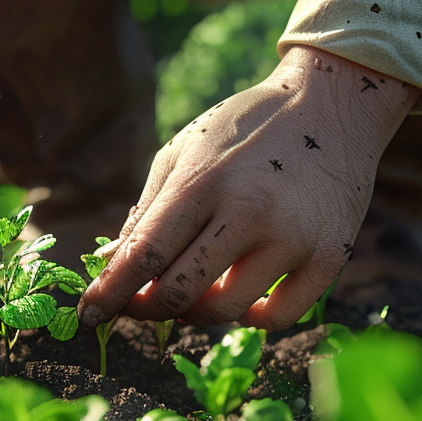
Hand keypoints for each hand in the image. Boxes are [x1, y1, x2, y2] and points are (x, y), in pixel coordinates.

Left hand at [78, 46, 418, 329]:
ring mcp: (294, 238)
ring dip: (195, 313)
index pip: (143, 255)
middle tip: (138, 305)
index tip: (88, 316)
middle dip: (146, 309)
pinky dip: (251, 317)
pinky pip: (278, 317)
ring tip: (191, 291)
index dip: (109, 293)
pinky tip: (240, 298)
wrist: (333, 102)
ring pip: (224, 311)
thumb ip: (147, 212)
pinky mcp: (330, 257)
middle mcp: (250, 212)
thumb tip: (110, 269)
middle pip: (178, 292)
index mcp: (204, 181)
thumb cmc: (245, 129)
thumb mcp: (183, 152)